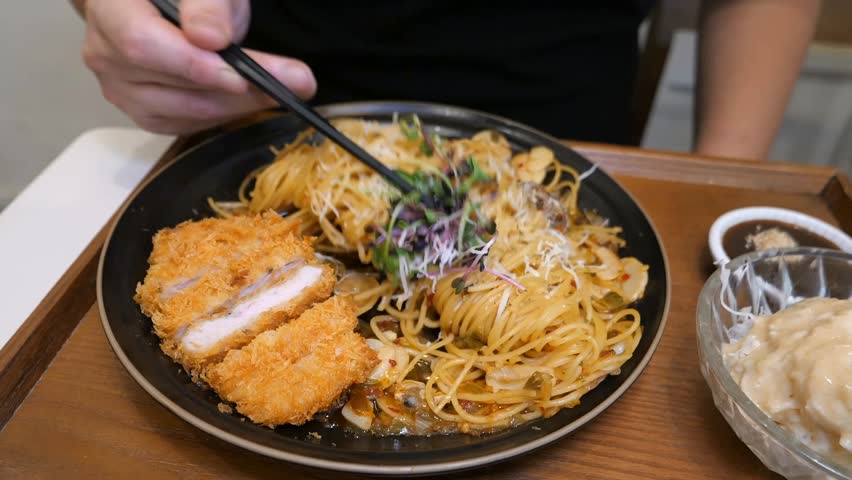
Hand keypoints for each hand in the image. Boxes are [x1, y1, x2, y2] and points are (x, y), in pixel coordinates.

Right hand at [81, 0, 315, 133]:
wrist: (167, 5)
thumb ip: (210, 3)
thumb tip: (211, 36)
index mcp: (109, 7)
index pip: (142, 44)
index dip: (194, 65)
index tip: (243, 73)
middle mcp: (104, 51)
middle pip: (170, 84)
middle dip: (239, 88)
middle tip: (294, 82)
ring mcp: (120, 88)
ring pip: (184, 111)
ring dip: (240, 105)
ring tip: (282, 89)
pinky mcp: (144, 113)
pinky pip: (187, 125)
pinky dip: (226, 114)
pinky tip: (252, 99)